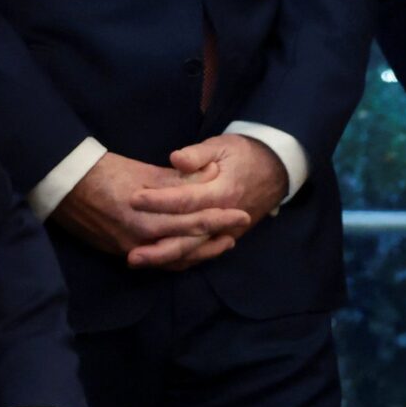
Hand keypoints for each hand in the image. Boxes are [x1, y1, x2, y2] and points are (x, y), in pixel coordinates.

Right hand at [51, 150, 252, 269]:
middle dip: (216, 237)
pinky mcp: (121, 252)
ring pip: (175, 258)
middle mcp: (141, 237)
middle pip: (188, 243)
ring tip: (222, 243)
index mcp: (148, 214)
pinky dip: (178, 258)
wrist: (64, 185)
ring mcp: (130, 248)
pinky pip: (158, 261)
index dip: (220, 218)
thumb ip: (176, 180)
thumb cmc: (103, 171)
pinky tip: (190, 252)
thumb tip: (208, 178)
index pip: (193, 220)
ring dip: (201, 252)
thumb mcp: (142, 171)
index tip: (241, 213)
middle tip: (240, 229)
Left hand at [132, 134, 291, 248]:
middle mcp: (225, 217)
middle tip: (129, 250)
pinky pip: (202, 253)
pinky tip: (157, 261)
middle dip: (159, 246)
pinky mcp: (227, 236)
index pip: (186, 200)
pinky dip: (181, 259)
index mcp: (222, 191)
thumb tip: (176, 159)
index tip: (133, 199)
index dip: (159, 201)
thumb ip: (198, 153)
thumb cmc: (243, 154)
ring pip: (194, 251)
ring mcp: (228, 231)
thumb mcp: (222, 145)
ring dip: (165, 258)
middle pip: (189, 237)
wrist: (276, 169)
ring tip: (136, 259)